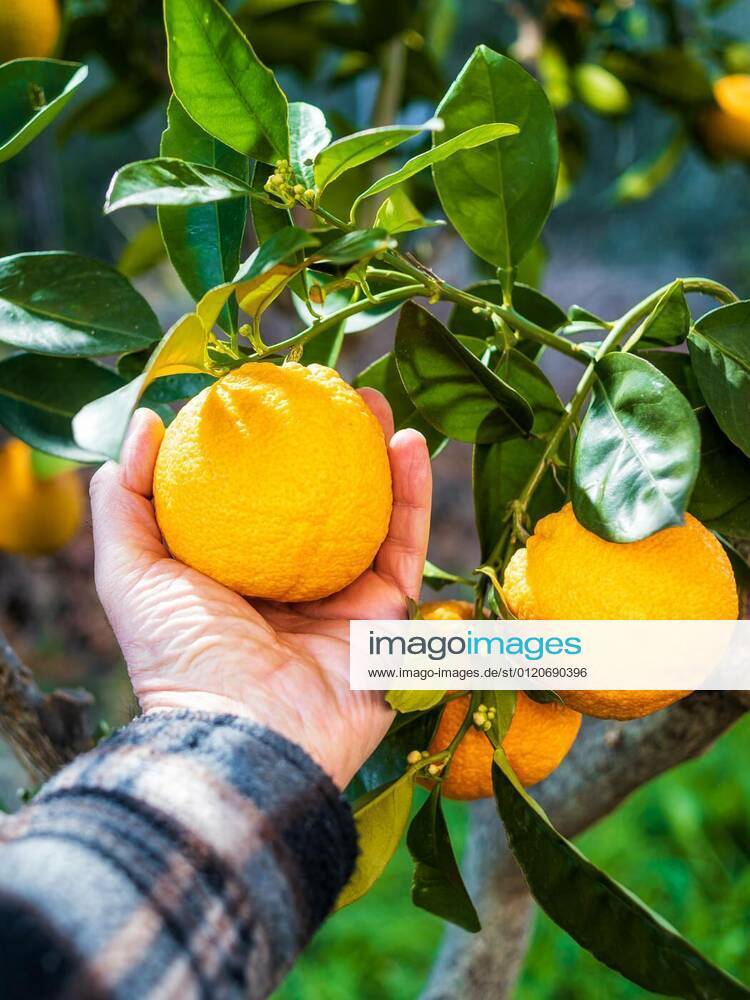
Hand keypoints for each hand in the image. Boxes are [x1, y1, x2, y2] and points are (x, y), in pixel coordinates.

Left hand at [90, 392, 431, 788]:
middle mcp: (291, 589)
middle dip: (330, 448)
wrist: (243, 734)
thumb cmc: (180, 656)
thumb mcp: (131, 570)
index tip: (274, 397)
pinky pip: (406, 548)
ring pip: (372, 519)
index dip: (268, 450)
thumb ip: (127, 500)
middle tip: (333, 393)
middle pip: (319, 504)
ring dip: (382, 459)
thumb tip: (146, 424)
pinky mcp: (388, 623)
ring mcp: (343, 606)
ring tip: (379, 405)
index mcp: (237, 579)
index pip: (256, 502)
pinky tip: (411, 446)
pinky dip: (414, 496)